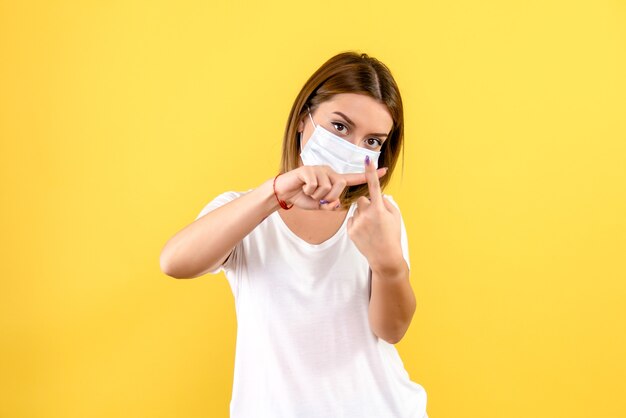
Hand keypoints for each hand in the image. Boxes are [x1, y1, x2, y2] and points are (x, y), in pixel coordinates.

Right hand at [273, 165, 387, 209]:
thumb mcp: (319, 205)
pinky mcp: (308, 169)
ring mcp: (319, 169)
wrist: (285, 193)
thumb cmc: (303, 198)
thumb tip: (336, 203)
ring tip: (308, 191)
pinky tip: (303, 188)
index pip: (354, 178)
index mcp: (334, 179)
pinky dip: (309, 191)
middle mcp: (329, 171)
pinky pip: (315, 185)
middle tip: (317, 198)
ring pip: (326, 187)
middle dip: (329, 197)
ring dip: (316, 195)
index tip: (385, 170)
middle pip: (339, 186)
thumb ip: (330, 205)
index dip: (369, 175)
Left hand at [347, 156, 403, 271]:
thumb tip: (379, 195)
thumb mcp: (395, 217)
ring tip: (371, 228)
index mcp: (379, 209)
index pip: (374, 186)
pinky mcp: (350, 230)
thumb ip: (387, 202)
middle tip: (375, 217)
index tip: (367, 159)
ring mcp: (357, 223)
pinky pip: (351, 219)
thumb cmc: (392, 236)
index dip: (371, 172)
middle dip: (367, 204)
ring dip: (362, 215)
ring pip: (357, 210)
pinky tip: (365, 232)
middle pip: (362, 200)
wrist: (384, 257)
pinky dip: (357, 223)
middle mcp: (366, 214)